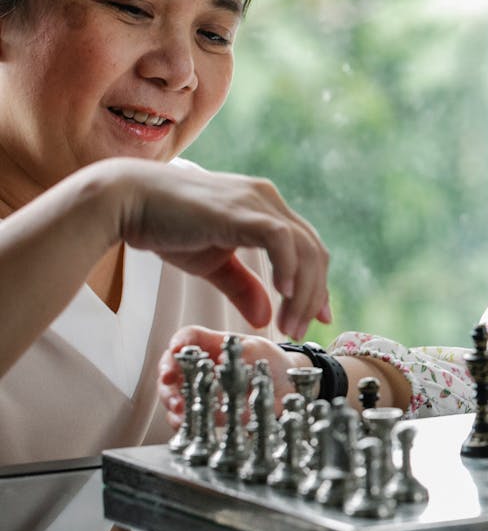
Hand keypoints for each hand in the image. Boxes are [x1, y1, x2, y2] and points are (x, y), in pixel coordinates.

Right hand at [94, 157, 331, 339]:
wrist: (125, 201)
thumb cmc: (165, 227)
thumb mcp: (213, 264)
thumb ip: (242, 288)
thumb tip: (264, 318)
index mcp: (265, 209)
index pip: (308, 248)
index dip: (318, 285)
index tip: (320, 317)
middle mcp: (267, 200)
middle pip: (314, 252)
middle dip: (313, 295)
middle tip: (301, 329)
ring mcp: (256, 202)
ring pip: (304, 249)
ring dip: (302, 292)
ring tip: (289, 324)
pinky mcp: (240, 210)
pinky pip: (279, 239)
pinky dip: (288, 267)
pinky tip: (282, 294)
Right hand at [158, 325, 305, 427]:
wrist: (286, 386)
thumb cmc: (270, 361)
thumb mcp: (261, 350)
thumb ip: (244, 352)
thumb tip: (220, 359)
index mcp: (210, 344)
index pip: (188, 337)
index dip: (179, 342)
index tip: (175, 349)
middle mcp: (199, 366)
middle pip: (171, 367)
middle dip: (168, 377)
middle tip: (171, 385)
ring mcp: (198, 388)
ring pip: (174, 393)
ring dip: (172, 401)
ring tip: (178, 409)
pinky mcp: (204, 409)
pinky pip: (186, 416)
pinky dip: (182, 420)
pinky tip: (185, 423)